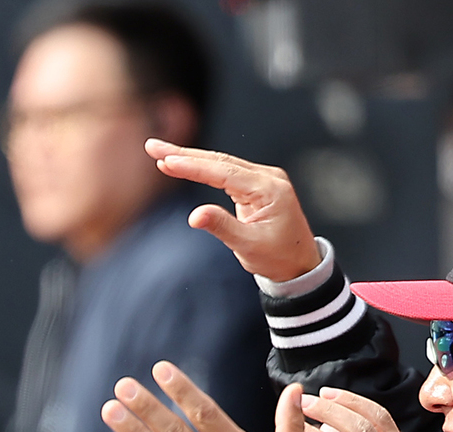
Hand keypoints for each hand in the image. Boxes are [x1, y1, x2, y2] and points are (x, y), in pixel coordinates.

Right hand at [146, 139, 320, 281]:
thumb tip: (194, 216)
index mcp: (269, 189)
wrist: (300, 264)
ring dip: (190, 158)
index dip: (192, 166)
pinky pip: (226, 171)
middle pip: (219, 160)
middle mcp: (267, 177)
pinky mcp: (257, 184)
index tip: (165, 161)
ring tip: (160, 153)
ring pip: (221, 163)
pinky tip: (183, 163)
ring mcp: (263, 178)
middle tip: (152, 146)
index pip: (223, 172)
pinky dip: (203, 168)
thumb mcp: (249, 247)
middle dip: (184, 154)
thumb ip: (222, 227)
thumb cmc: (277, 258)